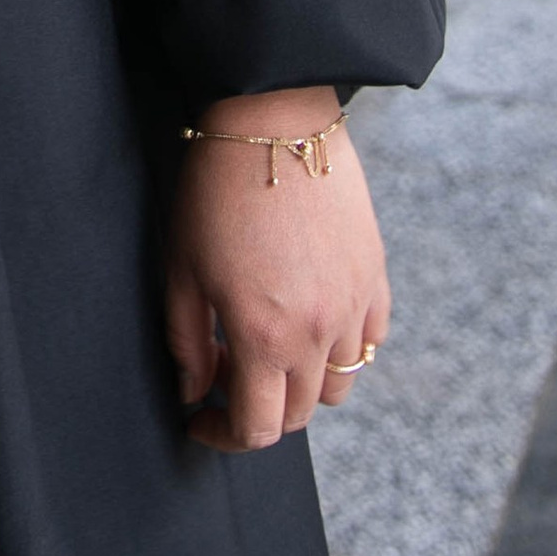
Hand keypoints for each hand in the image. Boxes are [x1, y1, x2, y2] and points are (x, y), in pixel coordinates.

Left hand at [164, 89, 390, 451]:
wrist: (273, 120)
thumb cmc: (214, 191)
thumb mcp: (181, 269)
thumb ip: (186, 343)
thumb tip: (194, 393)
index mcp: (266, 337)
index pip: (257, 428)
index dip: (222, 435)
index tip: (200, 418)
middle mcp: (320, 333)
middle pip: (298, 414)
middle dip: (258, 407)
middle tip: (223, 368)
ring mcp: (355, 306)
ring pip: (339, 384)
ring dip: (301, 382)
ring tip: (268, 343)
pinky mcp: (375, 276)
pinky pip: (369, 340)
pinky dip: (343, 347)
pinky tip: (309, 316)